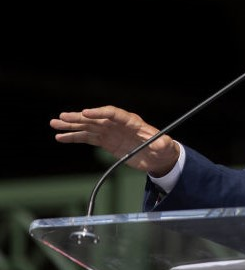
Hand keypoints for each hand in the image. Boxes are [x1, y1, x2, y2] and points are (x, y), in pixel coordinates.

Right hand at [50, 106, 179, 176]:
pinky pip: (88, 137)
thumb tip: (164, 143)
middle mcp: (119, 124)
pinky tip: (61, 137)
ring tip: (55, 124)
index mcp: (132, 122)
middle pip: (96, 118)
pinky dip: (74, 137)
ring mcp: (111, 132)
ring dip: (71, 125)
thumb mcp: (165, 146)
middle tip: (62, 117)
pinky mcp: (106, 141)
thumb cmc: (163, 148)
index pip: (113, 113)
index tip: (85, 113)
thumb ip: (163, 144)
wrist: (158, 156)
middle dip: (79, 118)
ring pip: (88, 127)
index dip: (99, 112)